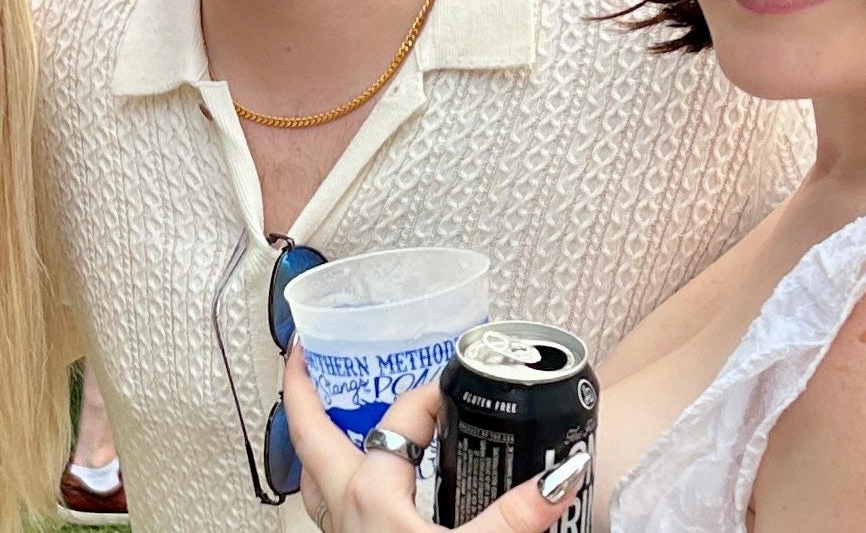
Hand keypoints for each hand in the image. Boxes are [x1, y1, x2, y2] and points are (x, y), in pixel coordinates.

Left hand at [283, 343, 589, 532]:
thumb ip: (517, 516)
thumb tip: (563, 473)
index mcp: (371, 494)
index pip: (403, 418)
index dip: (433, 394)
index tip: (462, 383)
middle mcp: (344, 508)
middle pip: (308, 434)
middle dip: (303, 390)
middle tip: (302, 349)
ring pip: (313, 470)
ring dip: (316, 435)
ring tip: (324, 405)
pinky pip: (330, 503)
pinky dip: (337, 477)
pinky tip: (361, 480)